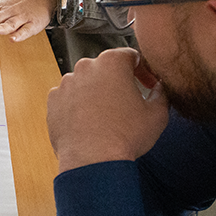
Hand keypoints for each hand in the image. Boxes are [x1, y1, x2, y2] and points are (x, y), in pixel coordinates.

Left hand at [48, 48, 168, 173]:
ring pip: (86, 82)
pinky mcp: (53, 100)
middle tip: (128, 101)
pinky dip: (78, 105)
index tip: (148, 85)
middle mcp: (85, 67)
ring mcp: (66, 83)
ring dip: (96, 93)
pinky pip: (69, 97)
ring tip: (108, 116)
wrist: (92, 160)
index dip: (143, 70)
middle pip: (105, 68)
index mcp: (111, 63)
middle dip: (118, 81)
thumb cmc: (125, 136)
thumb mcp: (157, 114)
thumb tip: (161, 87)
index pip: (130, 56)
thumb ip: (162, 93)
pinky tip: (89, 122)